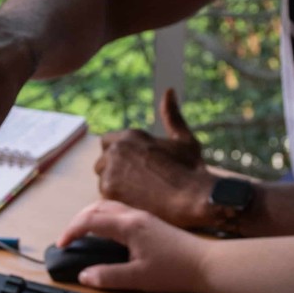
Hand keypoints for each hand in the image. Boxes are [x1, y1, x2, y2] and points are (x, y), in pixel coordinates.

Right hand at [54, 199, 210, 292]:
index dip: (71, 231)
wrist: (207, 264)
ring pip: (110, 207)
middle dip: (78, 219)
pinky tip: (107, 235)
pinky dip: (105, 219)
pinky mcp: (152, 223)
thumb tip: (84, 276)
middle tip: (68, 238)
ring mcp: (144, 218)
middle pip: (98, 206)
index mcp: (128, 226)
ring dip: (92, 217)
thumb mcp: (138, 278)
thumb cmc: (175, 270)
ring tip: (83, 235)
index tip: (61, 245)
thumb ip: (108, 276)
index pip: (90, 221)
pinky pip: (120, 213)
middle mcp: (135, 216)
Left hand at [95, 88, 217, 228]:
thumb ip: (172, 116)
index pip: (107, 141)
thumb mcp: (183, 139)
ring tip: (135, 192)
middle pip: (102, 160)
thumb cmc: (191, 169)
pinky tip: (134, 201)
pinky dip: (116, 198)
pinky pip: (104, 194)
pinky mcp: (110, 190)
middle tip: (133, 181)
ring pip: (102, 178)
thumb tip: (169, 91)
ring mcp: (111, 170)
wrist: (192, 198)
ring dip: (114, 184)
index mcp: (131, 135)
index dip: (117, 153)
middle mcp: (117, 149)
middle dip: (113, 169)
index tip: (129, 164)